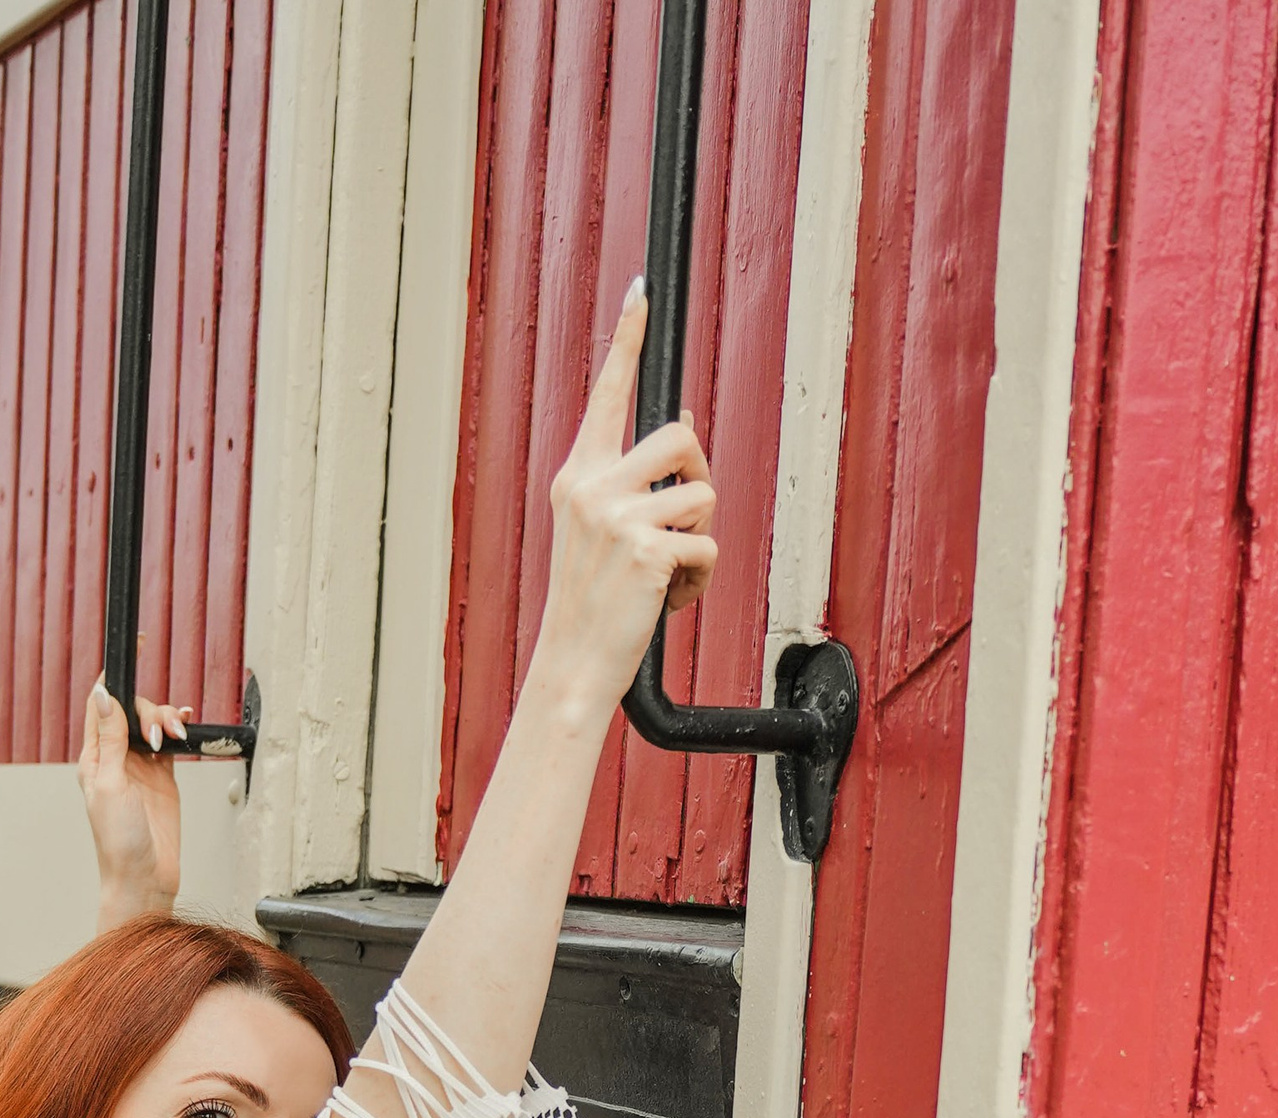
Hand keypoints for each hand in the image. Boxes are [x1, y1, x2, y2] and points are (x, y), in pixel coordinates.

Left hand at [80, 679, 190, 928]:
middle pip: (133, 710)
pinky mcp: (162, 778)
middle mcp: (115, 758)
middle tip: (160, 733)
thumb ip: (110, 740)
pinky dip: (177, 730)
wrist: (144, 877)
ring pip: (152, 723)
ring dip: (166, 720)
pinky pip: (169, 742)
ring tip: (175, 735)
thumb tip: (105, 696)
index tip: (135, 647)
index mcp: (94, 757)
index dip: (116, 674)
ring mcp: (140, 767)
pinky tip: (184, 728)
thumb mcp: (111, 785)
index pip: (101, 703)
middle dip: (150, 710)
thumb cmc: (119, 841)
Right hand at [525, 278, 717, 732]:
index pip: (607, 394)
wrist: (571, 665)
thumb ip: (630, 482)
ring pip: (702, 494)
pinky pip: (706, 545)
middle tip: (682, 522)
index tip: (640, 292)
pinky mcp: (646, 550)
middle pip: (680, 438)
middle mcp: (592, 487)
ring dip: (700, 538)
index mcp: (578, 476)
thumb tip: (680, 426)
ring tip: (669, 573)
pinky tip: (669, 600)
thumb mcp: (598, 533)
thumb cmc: (590, 604)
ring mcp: (617, 517)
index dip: (626, 340)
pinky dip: (700, 580)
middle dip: (699, 479)